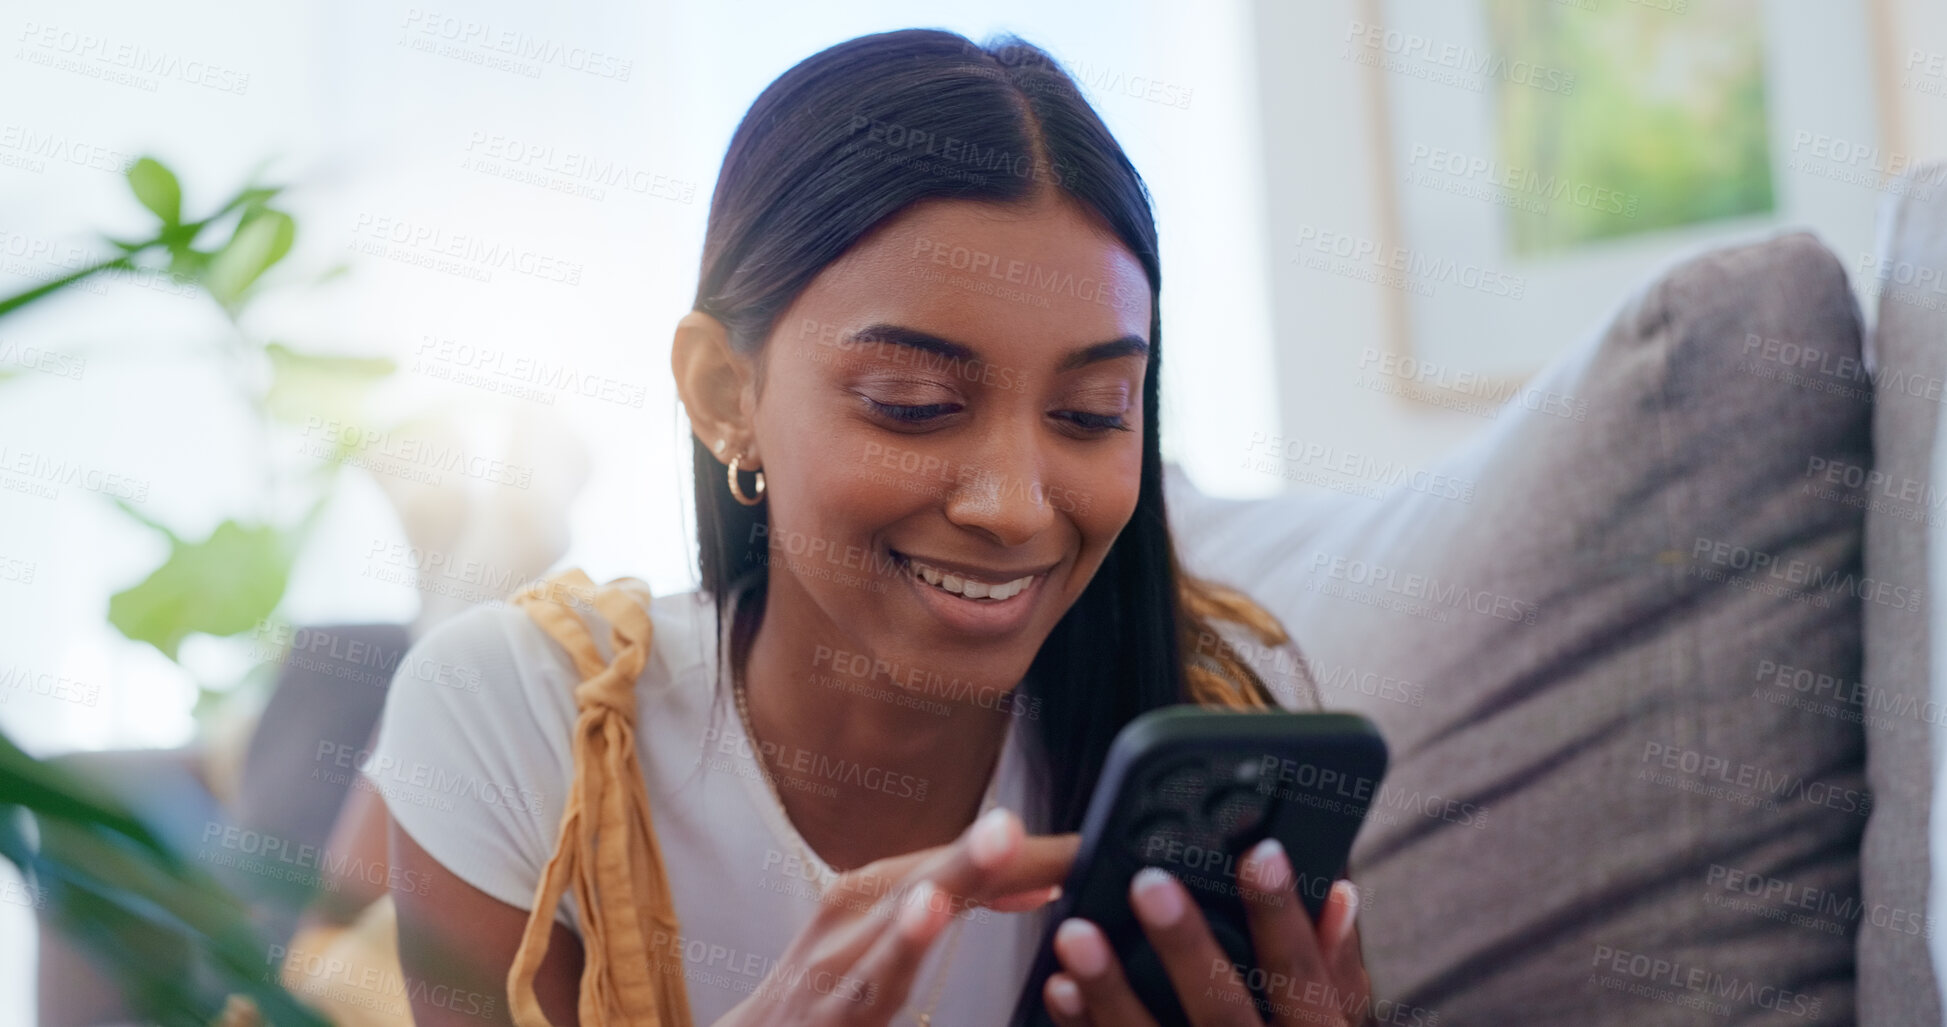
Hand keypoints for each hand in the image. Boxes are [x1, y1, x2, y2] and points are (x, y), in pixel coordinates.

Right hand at [715, 807, 1078, 1025]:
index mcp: (870, 891)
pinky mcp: (829, 1009)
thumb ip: (954, 905)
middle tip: (1028, 824)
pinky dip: (900, 944)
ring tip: (999, 843)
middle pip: (929, 874)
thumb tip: (1035, 883)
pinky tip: (928, 912)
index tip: (1081, 850)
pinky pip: (870, 978)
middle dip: (987, 853)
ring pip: (901, 914)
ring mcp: (835, 960)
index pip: (955, 858)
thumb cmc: (824, 988)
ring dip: (951, 876)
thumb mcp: (885, 938)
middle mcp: (850, 912)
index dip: (1018, 856)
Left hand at [1041, 839, 1370, 1026]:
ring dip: (1112, 990)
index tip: (1261, 854)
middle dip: (1187, 949)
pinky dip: (1086, 1025)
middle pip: (1224, 1013)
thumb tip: (1339, 896)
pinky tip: (1060, 987)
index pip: (1304, 978)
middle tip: (1151, 884)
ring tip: (1077, 933)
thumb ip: (1334, 971)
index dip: (1283, 917)